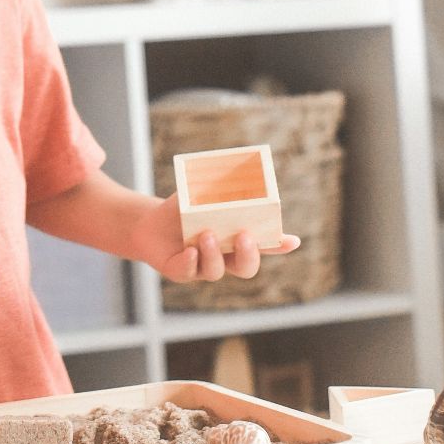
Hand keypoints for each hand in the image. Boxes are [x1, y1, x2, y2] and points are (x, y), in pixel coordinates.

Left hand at [130, 194, 301, 283]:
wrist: (150, 223)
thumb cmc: (184, 209)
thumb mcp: (201, 195)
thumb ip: (220, 190)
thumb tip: (237, 171)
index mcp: (236, 240)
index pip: (264, 245)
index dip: (278, 245)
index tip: (292, 240)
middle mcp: (224, 258)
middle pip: (246, 268)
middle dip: (249, 255)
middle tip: (244, 236)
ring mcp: (202, 268)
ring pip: (217, 271)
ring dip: (214, 254)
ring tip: (207, 234)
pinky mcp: (180, 271)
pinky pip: (188, 272)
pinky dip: (191, 262)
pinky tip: (190, 250)